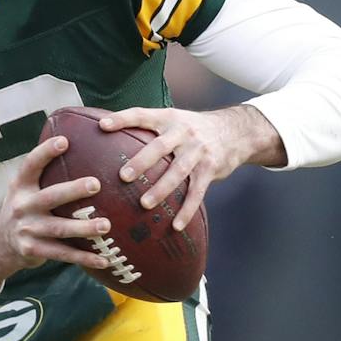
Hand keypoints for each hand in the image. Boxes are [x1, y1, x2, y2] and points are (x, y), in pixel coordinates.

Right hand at [0, 135, 111, 290]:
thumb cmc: (25, 208)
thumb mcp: (25, 188)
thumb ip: (46, 173)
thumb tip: (82, 143)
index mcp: (20, 186)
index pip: (31, 165)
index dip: (46, 152)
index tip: (65, 141)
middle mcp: (21, 206)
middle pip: (49, 197)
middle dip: (72, 190)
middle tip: (96, 184)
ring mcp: (27, 230)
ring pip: (58, 228)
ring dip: (83, 228)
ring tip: (106, 225)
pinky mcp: (33, 250)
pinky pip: (62, 254)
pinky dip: (84, 257)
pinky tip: (104, 259)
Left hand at [98, 105, 285, 229]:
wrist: (237, 131)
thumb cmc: (192, 129)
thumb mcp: (173, 120)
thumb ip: (147, 128)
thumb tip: (106, 134)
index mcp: (168, 119)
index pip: (142, 115)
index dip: (122, 119)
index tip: (103, 125)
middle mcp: (183, 133)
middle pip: (160, 146)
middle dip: (142, 161)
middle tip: (124, 176)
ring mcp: (198, 151)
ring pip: (178, 171)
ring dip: (162, 189)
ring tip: (144, 204)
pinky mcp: (210, 169)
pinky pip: (197, 192)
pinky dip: (187, 210)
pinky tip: (176, 226)